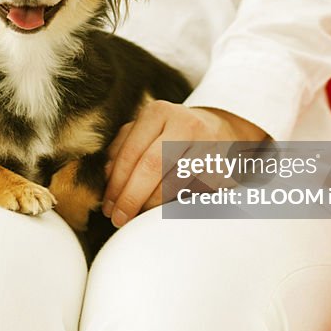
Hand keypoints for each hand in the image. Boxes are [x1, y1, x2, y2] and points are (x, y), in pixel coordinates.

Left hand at [102, 101, 268, 227]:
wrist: (220, 130)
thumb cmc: (169, 134)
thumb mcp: (144, 131)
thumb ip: (122, 148)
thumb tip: (108, 177)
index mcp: (158, 112)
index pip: (131, 152)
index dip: (116, 183)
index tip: (107, 205)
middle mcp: (185, 124)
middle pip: (152, 167)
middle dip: (131, 197)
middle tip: (118, 218)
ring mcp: (207, 145)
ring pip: (173, 184)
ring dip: (150, 206)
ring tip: (137, 215)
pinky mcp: (223, 167)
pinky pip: (192, 195)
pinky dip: (173, 206)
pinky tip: (162, 210)